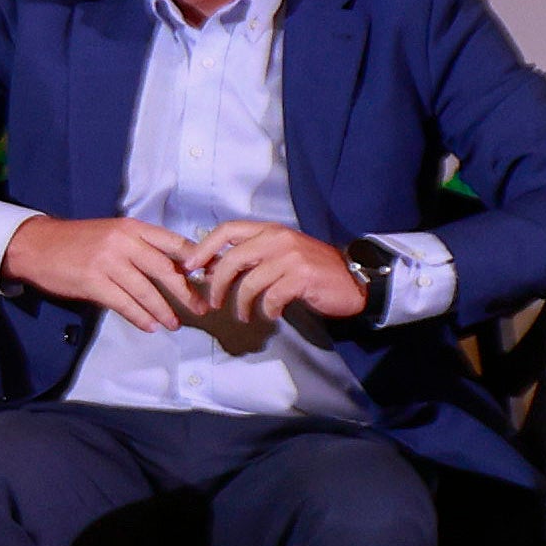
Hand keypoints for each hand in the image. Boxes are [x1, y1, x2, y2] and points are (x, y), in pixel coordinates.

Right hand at [0, 217, 203, 333]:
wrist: (36, 246)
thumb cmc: (77, 241)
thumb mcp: (112, 234)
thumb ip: (140, 247)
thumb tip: (174, 270)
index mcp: (132, 228)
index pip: (174, 242)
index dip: (196, 261)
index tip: (210, 278)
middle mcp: (123, 242)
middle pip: (166, 269)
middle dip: (186, 292)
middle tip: (200, 308)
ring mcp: (108, 262)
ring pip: (146, 290)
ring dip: (164, 310)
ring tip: (175, 324)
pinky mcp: (93, 281)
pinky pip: (124, 303)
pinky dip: (140, 317)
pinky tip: (150, 326)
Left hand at [187, 221, 369, 329]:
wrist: (355, 281)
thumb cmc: (312, 271)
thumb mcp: (280, 255)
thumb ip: (251, 257)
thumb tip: (212, 269)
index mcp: (270, 230)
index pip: (227, 229)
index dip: (204, 247)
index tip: (190, 267)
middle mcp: (278, 239)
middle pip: (232, 259)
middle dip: (216, 283)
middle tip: (213, 302)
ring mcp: (291, 257)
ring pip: (249, 282)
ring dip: (241, 304)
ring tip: (244, 316)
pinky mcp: (302, 277)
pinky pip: (271, 297)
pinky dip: (266, 310)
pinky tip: (270, 315)